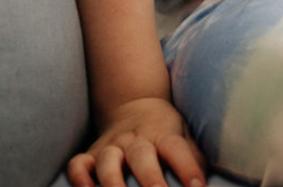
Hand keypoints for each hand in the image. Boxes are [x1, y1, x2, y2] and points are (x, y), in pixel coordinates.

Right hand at [68, 96, 206, 186]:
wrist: (134, 104)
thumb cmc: (167, 132)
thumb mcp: (186, 137)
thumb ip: (195, 159)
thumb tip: (204, 185)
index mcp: (164, 134)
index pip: (178, 149)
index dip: (188, 169)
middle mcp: (136, 139)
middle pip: (142, 156)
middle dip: (150, 179)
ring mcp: (111, 146)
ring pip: (107, 161)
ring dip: (113, 183)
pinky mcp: (90, 154)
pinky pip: (78, 166)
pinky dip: (80, 179)